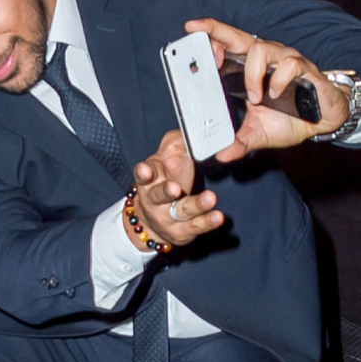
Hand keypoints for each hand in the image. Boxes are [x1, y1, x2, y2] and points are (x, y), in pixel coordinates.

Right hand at [129, 130, 222, 248]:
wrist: (153, 221)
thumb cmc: (164, 180)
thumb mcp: (166, 159)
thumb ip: (177, 142)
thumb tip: (193, 130)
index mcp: (147, 180)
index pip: (142, 175)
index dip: (143, 173)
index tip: (146, 170)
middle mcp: (153, 200)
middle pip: (157, 196)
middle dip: (164, 192)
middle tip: (175, 188)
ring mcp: (166, 217)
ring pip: (180, 211)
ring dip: (195, 205)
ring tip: (210, 198)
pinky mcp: (182, 232)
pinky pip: (196, 226)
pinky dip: (207, 222)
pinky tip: (218, 217)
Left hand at [184, 18, 351, 159]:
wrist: (324, 120)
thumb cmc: (289, 119)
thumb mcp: (258, 133)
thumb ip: (239, 142)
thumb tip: (221, 155)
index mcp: (246, 69)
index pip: (225, 46)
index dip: (209, 38)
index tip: (191, 34)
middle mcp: (263, 59)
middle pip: (236, 35)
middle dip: (215, 29)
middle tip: (197, 28)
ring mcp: (283, 60)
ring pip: (260, 49)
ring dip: (251, 74)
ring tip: (255, 97)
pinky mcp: (304, 68)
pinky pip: (290, 64)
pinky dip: (279, 80)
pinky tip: (275, 94)